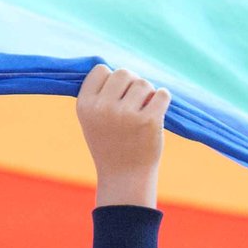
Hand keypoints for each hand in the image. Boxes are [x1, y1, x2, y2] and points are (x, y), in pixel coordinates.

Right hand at [77, 64, 168, 206]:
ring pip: (144, 83)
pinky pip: (163, 94)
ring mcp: (126, 115)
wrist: (125, 179)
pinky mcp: (149, 121)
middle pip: (124, 72)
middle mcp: (102, 109)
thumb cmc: (111, 145)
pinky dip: (162, 101)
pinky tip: (155, 114)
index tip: (114, 99)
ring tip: (141, 115)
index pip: (100, 70)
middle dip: (132, 85)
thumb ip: (101, 94)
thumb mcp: (94, 119)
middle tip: (132, 106)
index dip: (111, 82)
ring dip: (147, 95)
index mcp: (84, 106)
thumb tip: (117, 68)